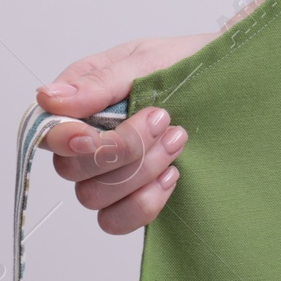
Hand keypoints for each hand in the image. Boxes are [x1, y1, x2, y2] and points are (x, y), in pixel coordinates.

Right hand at [35, 34, 215, 233]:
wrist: (231, 81)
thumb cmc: (183, 64)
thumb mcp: (146, 60)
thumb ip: (100, 82)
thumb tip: (49, 98)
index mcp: (80, 104)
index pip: (50, 133)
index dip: (68, 140)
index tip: (95, 132)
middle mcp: (88, 142)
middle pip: (71, 170)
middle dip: (122, 149)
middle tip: (163, 119)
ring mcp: (110, 172)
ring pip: (94, 197)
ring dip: (139, 172)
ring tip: (177, 140)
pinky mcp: (134, 195)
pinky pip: (117, 220)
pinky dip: (143, 203)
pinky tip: (172, 175)